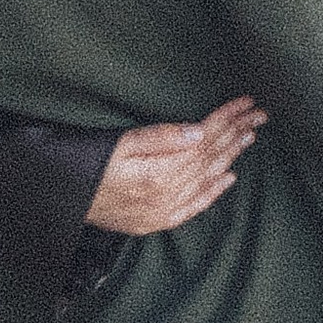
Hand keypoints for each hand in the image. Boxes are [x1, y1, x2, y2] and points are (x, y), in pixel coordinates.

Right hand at [84, 96, 264, 234]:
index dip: (227, 118)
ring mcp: (165, 210)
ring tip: (250, 135)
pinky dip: (214, 191)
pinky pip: (195, 206)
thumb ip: (160, 137)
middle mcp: (168, 193)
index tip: (246, 102)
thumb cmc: (85, 168)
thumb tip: (198, 131)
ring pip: (207, 177)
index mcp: (160, 171)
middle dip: (237, 132)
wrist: (62, 207)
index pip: (204, 138)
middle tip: (259, 114)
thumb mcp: (117, 144)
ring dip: (231, 155)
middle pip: (210, 156)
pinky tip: (229, 177)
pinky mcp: (158, 220)